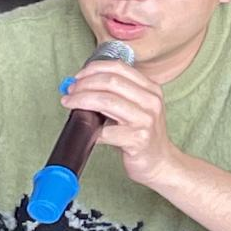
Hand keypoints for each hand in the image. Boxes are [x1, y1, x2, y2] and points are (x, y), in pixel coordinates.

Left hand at [60, 60, 177, 186]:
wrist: (160, 163)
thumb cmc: (142, 135)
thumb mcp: (137, 108)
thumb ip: (116, 94)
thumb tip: (80, 85)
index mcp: (151, 89)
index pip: (119, 67)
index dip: (93, 69)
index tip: (77, 77)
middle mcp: (151, 101)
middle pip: (110, 81)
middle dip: (84, 84)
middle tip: (70, 91)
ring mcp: (146, 120)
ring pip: (106, 101)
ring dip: (82, 100)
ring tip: (70, 103)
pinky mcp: (138, 140)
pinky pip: (107, 131)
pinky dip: (92, 130)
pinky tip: (86, 132)